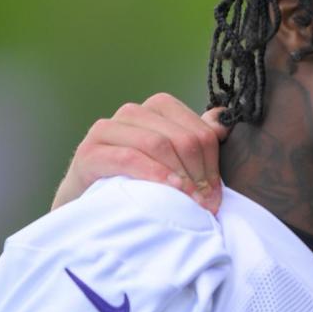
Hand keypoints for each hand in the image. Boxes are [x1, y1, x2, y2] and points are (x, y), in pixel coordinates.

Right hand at [52, 93, 228, 213]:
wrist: (91, 202)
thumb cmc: (139, 179)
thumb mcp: (174, 159)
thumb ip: (198, 138)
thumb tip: (223, 118)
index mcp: (158, 108)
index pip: (199, 130)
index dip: (213, 163)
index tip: (215, 192)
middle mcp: (133, 113)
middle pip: (182, 137)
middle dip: (199, 173)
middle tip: (206, 202)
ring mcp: (107, 129)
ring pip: (157, 143)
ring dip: (179, 175)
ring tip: (190, 201)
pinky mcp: (89, 152)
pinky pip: (128, 157)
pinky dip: (153, 173)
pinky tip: (168, 189)